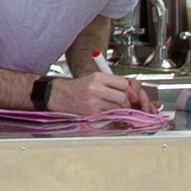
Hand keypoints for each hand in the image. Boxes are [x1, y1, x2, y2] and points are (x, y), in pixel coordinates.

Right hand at [44, 62, 159, 119]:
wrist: (60, 95)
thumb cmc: (79, 87)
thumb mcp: (94, 78)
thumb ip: (111, 83)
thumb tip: (131, 92)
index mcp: (98, 76)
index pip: (123, 83)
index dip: (128, 90)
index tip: (128, 94)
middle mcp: (96, 87)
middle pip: (123, 96)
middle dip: (126, 102)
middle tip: (124, 104)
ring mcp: (94, 100)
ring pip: (117, 107)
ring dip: (119, 109)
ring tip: (114, 107)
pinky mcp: (92, 111)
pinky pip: (109, 114)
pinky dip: (111, 114)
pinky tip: (106, 111)